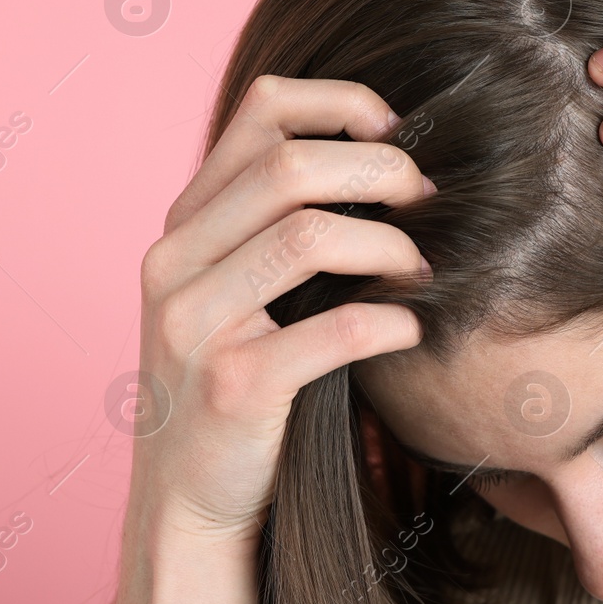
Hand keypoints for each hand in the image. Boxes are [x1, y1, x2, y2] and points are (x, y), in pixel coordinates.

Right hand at [129, 75, 433, 549]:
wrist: (191, 500)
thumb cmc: (238, 382)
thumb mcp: (233, 288)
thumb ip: (275, 224)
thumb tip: (385, 157)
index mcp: (183, 224)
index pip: (262, 112)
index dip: (342, 103)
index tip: (396, 132)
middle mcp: (175, 260)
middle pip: (290, 167)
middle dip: (380, 172)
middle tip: (428, 201)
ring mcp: (195, 323)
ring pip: (309, 236)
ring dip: (390, 245)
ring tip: (422, 268)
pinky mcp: (232, 385)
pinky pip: (334, 329)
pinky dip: (389, 320)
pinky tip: (408, 328)